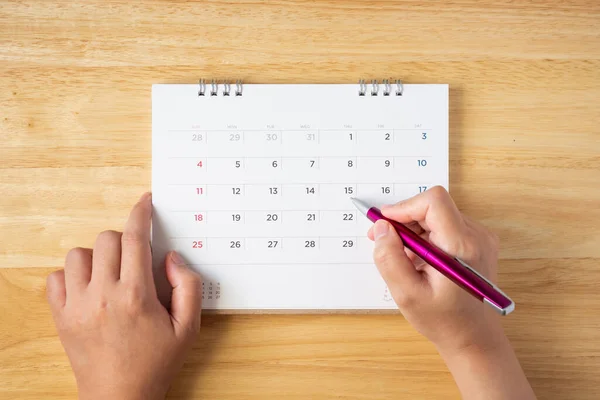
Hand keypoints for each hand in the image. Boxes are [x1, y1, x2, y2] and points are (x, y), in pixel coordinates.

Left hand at [46, 193, 201, 399]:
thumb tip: (171, 258)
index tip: (143, 203)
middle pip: (107, 240)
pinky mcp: (61, 317)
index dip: (140, 214)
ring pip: (78, 254)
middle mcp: (103, 295)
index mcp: (136, 295)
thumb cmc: (155, 364)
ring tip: (110, 274)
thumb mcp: (189, 328)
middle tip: (135, 257)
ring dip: (97, 256)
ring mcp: (77, 306)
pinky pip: (55, 278)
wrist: (121, 398)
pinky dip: (71, 275)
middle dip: (124, 239)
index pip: (135, 238)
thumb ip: (188, 287)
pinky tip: (88, 287)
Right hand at [368, 186, 535, 398]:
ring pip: (437, 215)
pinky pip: (445, 226)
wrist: (474, 338)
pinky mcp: (477, 243)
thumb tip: (382, 227)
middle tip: (383, 241)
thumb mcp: (406, 293)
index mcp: (461, 246)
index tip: (385, 223)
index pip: (433, 201)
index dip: (404, 207)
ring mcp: (480, 238)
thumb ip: (389, 258)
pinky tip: (418, 260)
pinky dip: (426, 236)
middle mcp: (476, 236)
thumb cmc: (443, 320)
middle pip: (433, 207)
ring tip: (403, 257)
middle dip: (404, 219)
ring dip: (414, 230)